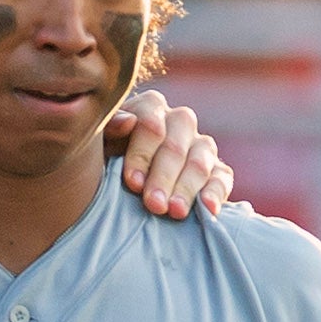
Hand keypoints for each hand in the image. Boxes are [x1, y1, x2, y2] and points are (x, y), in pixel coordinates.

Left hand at [104, 91, 232, 219]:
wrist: (116, 189)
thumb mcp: (98, 147)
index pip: (151, 124)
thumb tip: (127, 121)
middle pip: (176, 145)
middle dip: (164, 177)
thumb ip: (108, 131)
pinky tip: (207, 209)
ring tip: (174, 212)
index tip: (132, 183)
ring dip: (187, 188)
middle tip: (154, 205)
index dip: (142, 154)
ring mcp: (200, 145)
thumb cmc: (102, 163)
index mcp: (149, 109)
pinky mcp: (216, 170)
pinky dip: (216, 192)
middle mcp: (178, 122)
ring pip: (200, 160)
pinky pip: (222, 177)